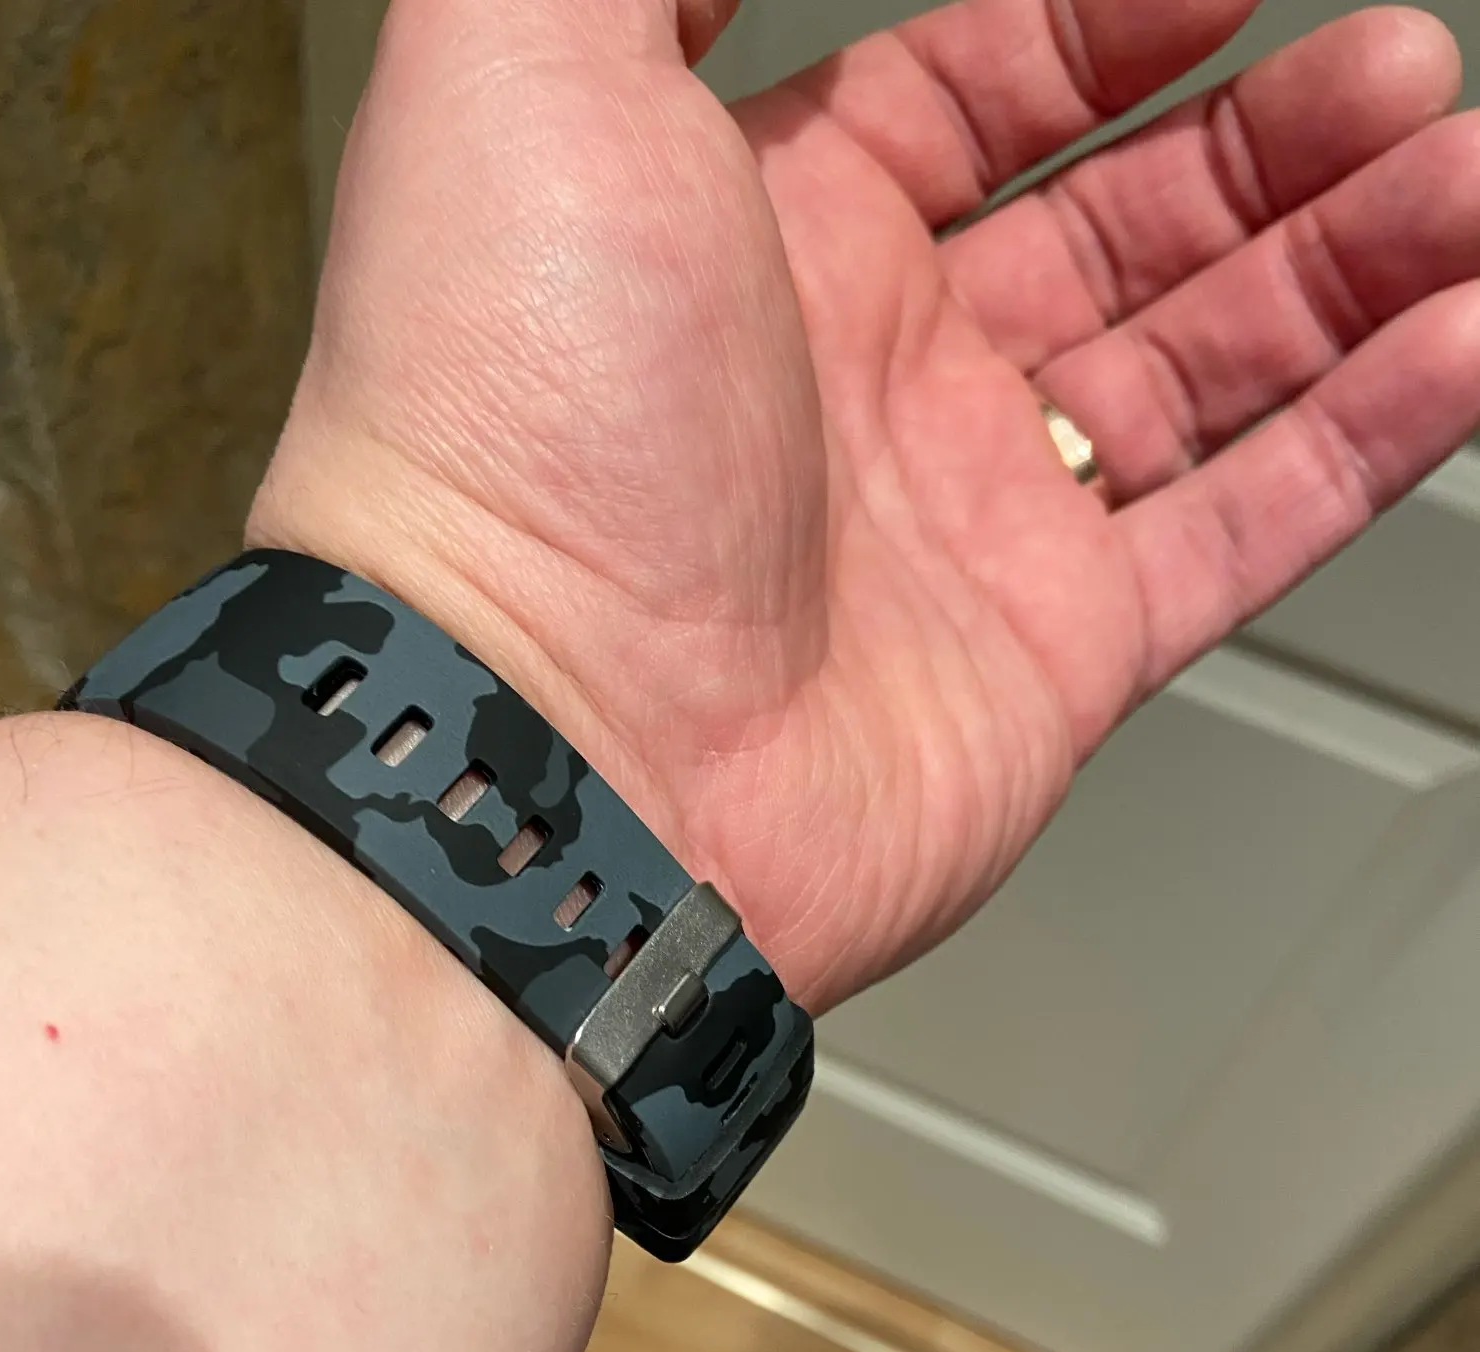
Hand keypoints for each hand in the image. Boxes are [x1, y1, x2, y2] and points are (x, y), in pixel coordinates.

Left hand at [253, 0, 1479, 1011]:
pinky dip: (1365, 441)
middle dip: (1271, 139)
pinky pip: (1241, 532)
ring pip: (1206, 369)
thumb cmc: (495, 430)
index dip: (1107, 17)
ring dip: (1350, 269)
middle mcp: (864, 381)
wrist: (550, 752)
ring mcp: (963, 528)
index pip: (968, 87)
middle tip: (1402, 72)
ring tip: (1463, 180)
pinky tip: (1464, 341)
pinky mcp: (1044, 663)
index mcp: (755, 232)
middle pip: (1118, 222)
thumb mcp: (520, 60)